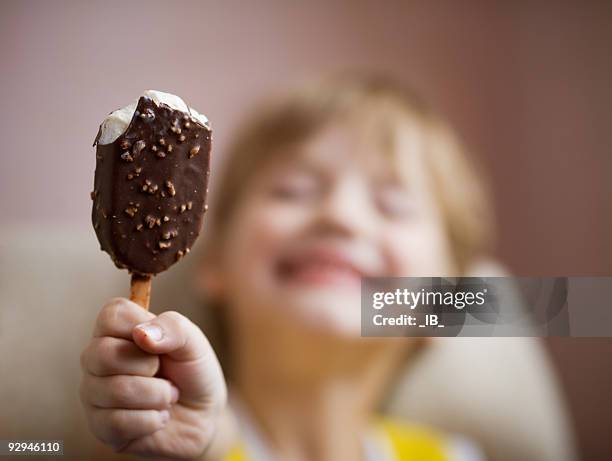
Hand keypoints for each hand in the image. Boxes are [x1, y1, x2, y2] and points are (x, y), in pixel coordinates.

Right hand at [80, 298, 226, 458]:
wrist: (203, 416)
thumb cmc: (192, 372)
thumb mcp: (194, 342)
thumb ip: (173, 328)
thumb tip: (140, 333)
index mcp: (116, 330)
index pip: (111, 315)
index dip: (141, 327)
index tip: (160, 342)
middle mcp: (97, 359)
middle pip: (102, 354)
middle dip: (148, 366)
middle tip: (163, 372)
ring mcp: (94, 394)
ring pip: (114, 391)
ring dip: (158, 395)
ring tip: (168, 396)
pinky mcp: (99, 427)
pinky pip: (118, 423)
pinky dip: (152, 420)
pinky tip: (159, 417)